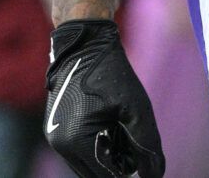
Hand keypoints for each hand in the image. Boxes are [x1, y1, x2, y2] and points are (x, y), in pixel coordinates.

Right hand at [46, 19, 164, 177]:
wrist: (84, 44)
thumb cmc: (112, 73)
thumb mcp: (136, 107)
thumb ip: (146, 143)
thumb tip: (155, 175)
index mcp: (76, 141)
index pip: (106, 175)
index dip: (129, 166)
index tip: (140, 148)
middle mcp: (60, 144)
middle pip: (95, 173)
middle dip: (117, 160)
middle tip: (129, 132)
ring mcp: (54, 137)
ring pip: (86, 164)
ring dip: (106, 153)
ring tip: (119, 125)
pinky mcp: (54, 128)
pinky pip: (78, 150)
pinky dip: (96, 144)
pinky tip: (108, 122)